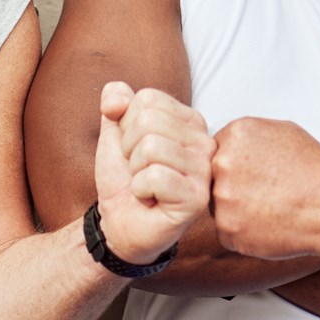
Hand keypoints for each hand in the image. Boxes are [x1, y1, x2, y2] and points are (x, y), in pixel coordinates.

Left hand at [93, 82, 213, 263]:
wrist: (118, 222)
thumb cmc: (124, 178)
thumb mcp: (114, 133)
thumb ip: (115, 103)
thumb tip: (116, 96)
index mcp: (190, 121)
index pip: (148, 99)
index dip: (127, 125)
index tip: (134, 149)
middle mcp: (204, 142)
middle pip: (148, 121)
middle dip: (129, 148)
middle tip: (139, 170)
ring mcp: (205, 171)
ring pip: (151, 147)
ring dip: (135, 170)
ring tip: (145, 184)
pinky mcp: (197, 198)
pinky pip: (154, 177)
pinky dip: (140, 189)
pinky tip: (151, 199)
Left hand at [210, 117, 319, 259]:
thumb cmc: (316, 172)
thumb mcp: (284, 131)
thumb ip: (249, 136)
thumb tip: (229, 143)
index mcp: (236, 134)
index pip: (217, 150)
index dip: (237, 166)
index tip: (255, 175)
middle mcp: (223, 163)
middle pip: (213, 177)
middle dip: (233, 187)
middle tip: (264, 194)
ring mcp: (223, 198)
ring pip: (218, 206)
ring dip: (237, 210)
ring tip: (270, 208)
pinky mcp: (227, 229)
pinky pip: (227, 231)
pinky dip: (244, 233)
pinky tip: (269, 225)